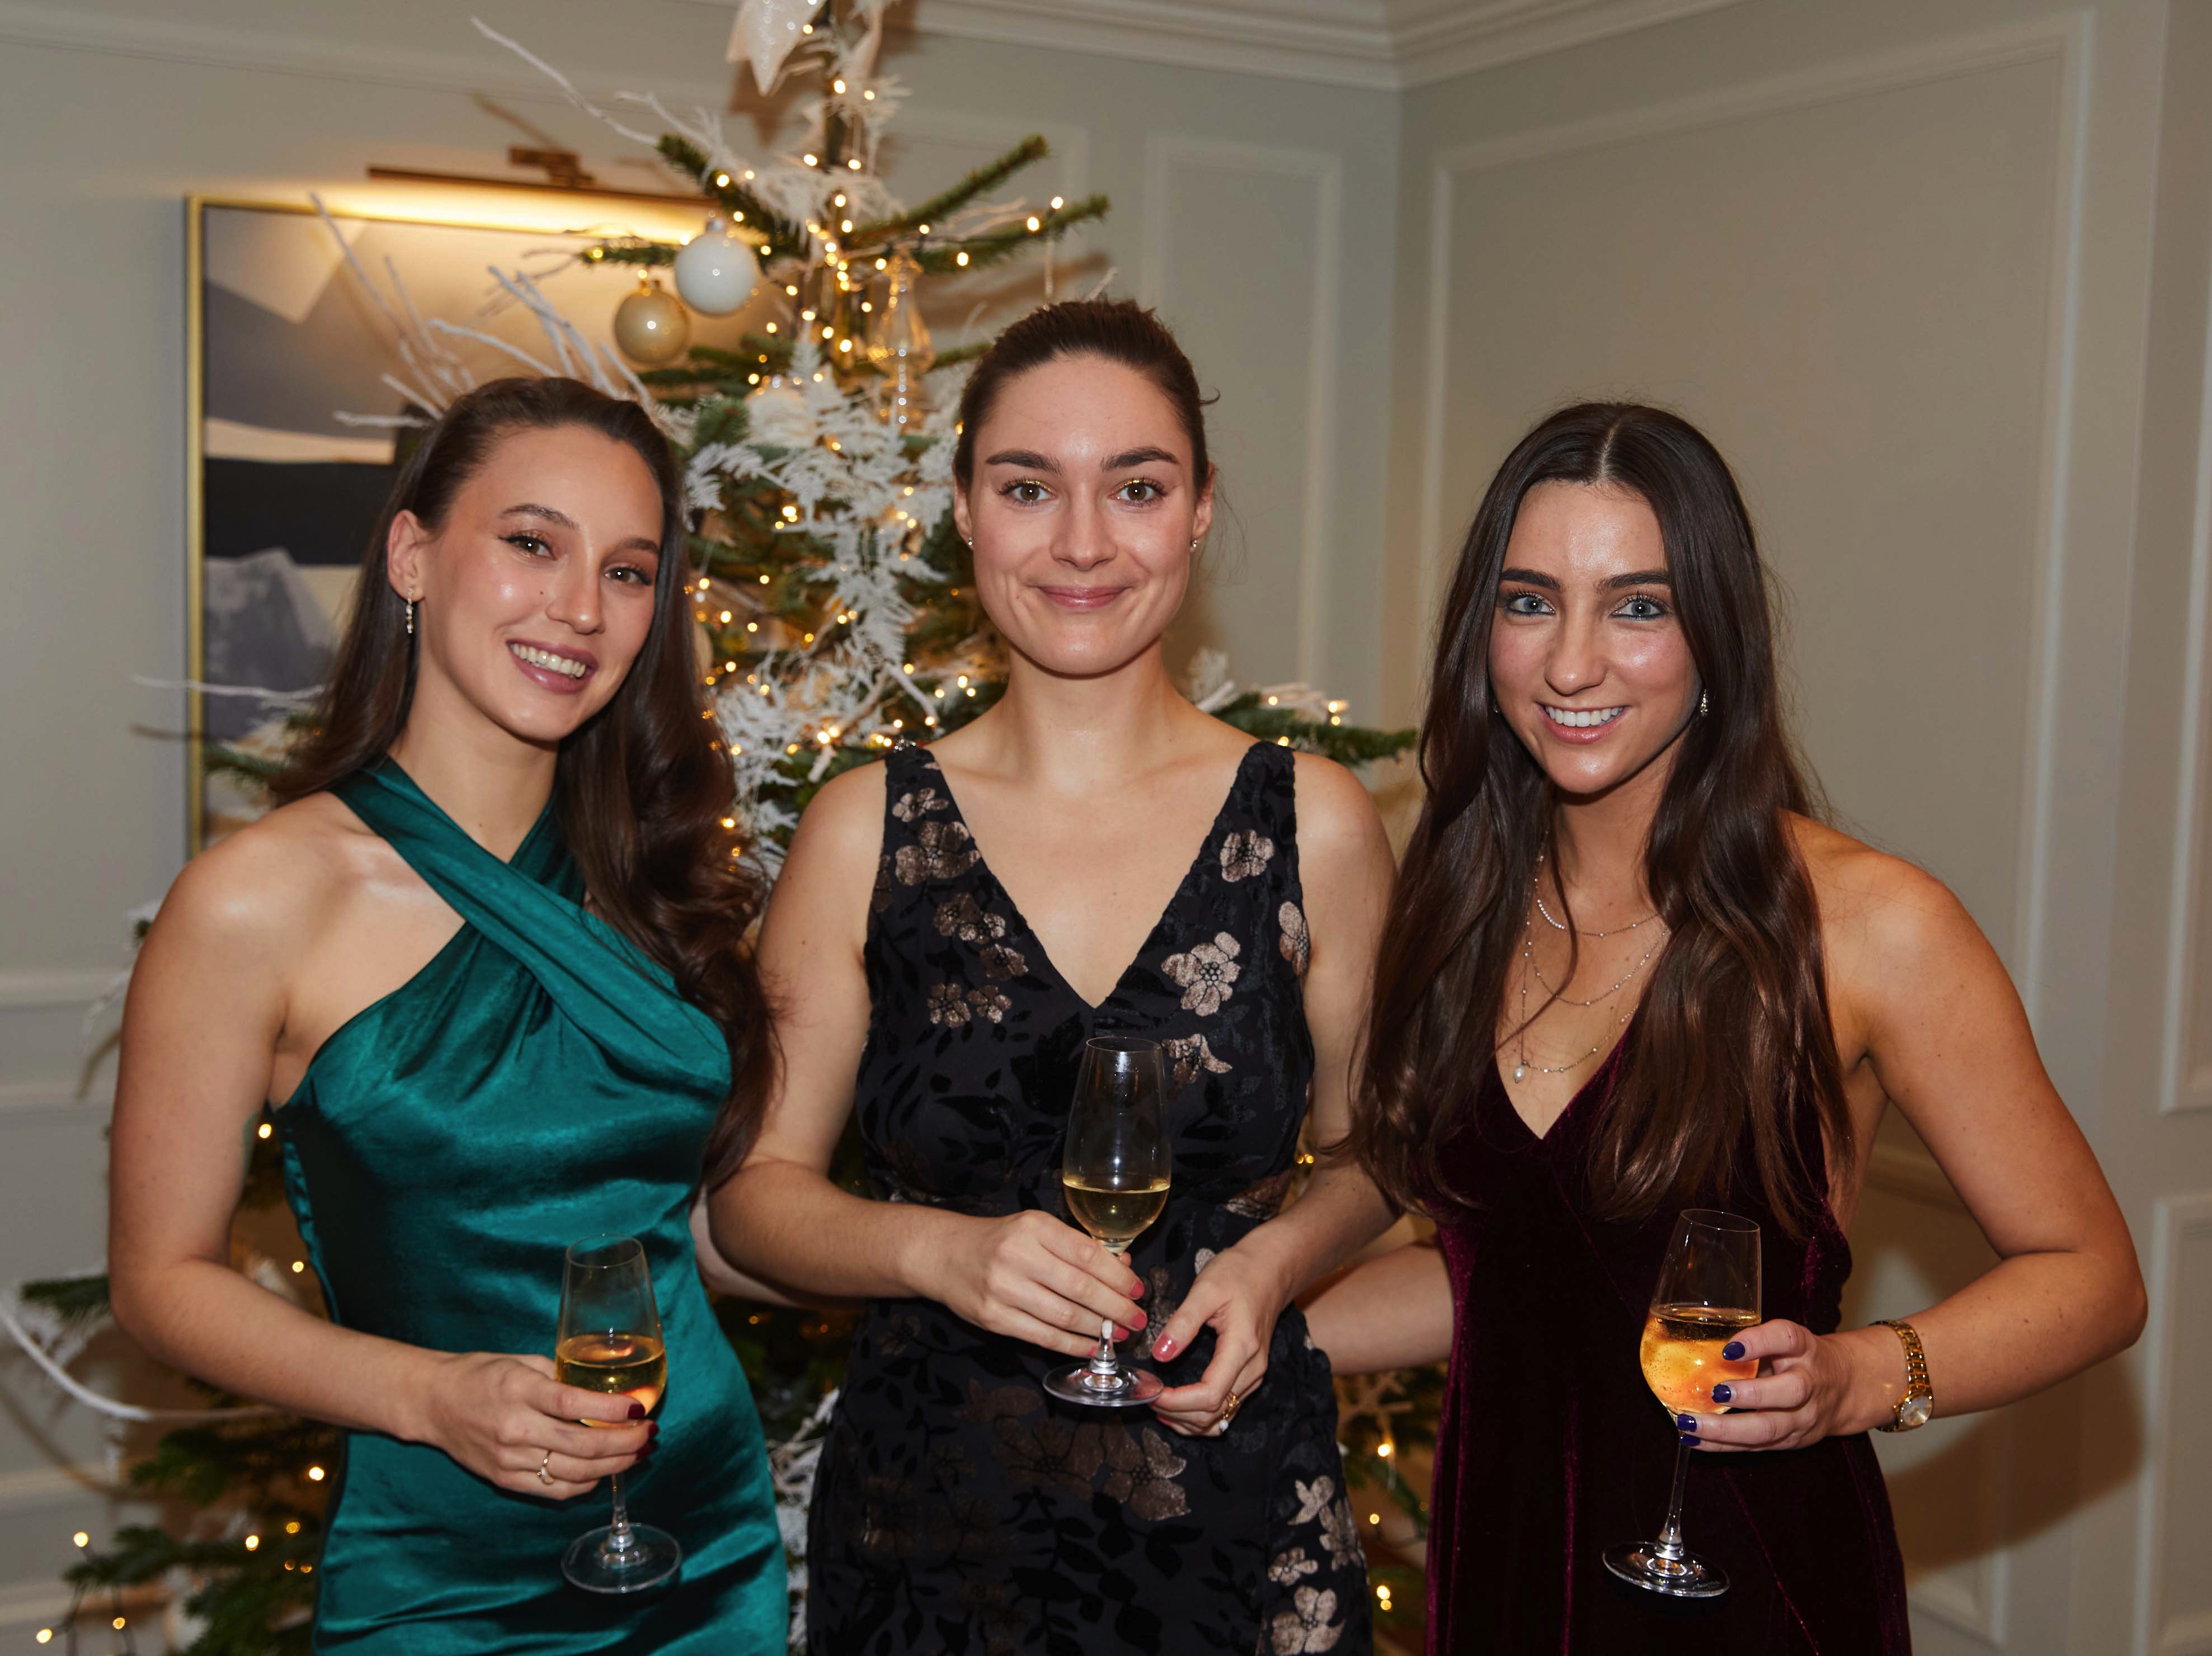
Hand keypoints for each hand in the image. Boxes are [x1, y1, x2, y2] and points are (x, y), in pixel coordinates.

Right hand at [415, 1352, 651, 1498]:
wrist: (433, 1403)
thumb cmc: (481, 1374)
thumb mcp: (522, 1361)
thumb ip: (561, 1377)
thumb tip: (605, 1394)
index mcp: (520, 1391)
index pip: (574, 1404)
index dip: (612, 1410)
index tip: (640, 1408)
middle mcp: (515, 1428)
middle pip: (581, 1444)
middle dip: (625, 1443)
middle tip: (649, 1434)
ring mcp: (508, 1459)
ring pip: (573, 1472)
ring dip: (613, 1466)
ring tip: (638, 1454)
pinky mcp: (504, 1480)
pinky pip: (554, 1490)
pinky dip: (585, 1484)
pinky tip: (604, 1472)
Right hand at [920, 1210, 1146, 1359]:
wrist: (944, 1255)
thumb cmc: (1000, 1241)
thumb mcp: (1037, 1230)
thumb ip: (1077, 1246)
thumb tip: (1123, 1268)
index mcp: (1034, 1227)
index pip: (1087, 1254)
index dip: (1118, 1276)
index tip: (1138, 1290)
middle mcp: (1018, 1256)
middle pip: (1080, 1288)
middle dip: (1116, 1307)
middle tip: (1138, 1318)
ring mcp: (1003, 1289)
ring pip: (1064, 1315)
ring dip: (1098, 1329)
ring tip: (1119, 1334)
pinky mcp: (993, 1318)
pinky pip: (1042, 1336)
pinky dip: (1072, 1344)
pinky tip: (1091, 1346)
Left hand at [1148, 1246, 1287, 1437]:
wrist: (1271, 1269)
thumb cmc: (1239, 1273)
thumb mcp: (1206, 1288)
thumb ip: (1183, 1323)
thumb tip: (1160, 1355)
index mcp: (1242, 1348)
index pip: (1210, 1395)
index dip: (1177, 1402)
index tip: (1151, 1392)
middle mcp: (1253, 1369)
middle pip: (1215, 1412)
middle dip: (1177, 1413)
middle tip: (1145, 1398)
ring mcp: (1254, 1375)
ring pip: (1221, 1417)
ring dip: (1187, 1420)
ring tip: (1157, 1406)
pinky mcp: (1250, 1374)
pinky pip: (1226, 1408)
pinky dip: (1200, 1415)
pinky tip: (1178, 1408)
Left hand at [1678, 1320, 1885, 1451]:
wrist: (1845, 1387)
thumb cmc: (1799, 1357)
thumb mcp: (1784, 1339)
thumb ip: (1752, 1341)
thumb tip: (1696, 1343)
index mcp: (1804, 1348)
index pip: (1786, 1338)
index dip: (1758, 1342)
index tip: (1729, 1348)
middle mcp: (1809, 1382)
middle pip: (1789, 1391)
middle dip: (1750, 1395)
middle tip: (1714, 1393)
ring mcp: (1803, 1417)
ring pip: (1769, 1428)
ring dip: (1726, 1429)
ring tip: (1690, 1422)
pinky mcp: (1791, 1440)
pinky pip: (1755, 1446)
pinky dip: (1721, 1445)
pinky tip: (1693, 1439)